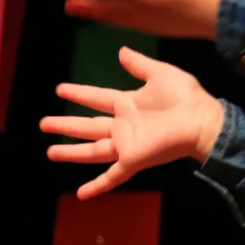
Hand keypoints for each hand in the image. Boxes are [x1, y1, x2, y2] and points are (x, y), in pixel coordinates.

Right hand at [39, 47, 224, 198]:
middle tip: (43, 123)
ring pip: (92, 151)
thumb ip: (140, 65)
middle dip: (66, 124)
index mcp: (129, 103)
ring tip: (49, 151)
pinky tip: (80, 194)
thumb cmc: (185, 97)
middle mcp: (123, 125)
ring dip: (71, 152)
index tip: (60, 89)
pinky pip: (112, 176)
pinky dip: (97, 186)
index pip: (97, 98)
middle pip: (88, 126)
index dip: (80, 93)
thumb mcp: (161, 73)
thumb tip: (121, 50)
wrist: (201, 120)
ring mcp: (126, 144)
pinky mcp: (133, 160)